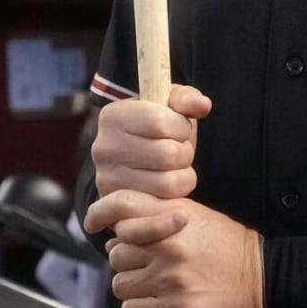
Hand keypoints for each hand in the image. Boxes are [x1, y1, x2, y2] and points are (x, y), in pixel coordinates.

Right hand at [88, 84, 211, 206]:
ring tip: (175, 167)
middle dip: (185, 152)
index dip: (181, 126)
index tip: (179, 127)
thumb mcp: (170, 105)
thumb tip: (203, 105)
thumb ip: (187, 99)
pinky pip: (163, 206)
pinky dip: (176, 195)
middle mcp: (103, 148)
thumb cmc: (157, 128)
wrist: (136, 163)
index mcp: (113, 116)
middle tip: (179, 150)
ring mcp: (107, 180)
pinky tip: (170, 183)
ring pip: (169, 183)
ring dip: (183, 175)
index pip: (159, 122)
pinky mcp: (119, 208)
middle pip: (167, 154)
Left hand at [97, 193, 269, 307]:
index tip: (117, 235)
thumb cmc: (230, 246)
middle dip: (130, 265)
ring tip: (158, 292)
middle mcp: (168, 258)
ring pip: (125, 298)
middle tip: (150, 268)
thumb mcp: (197, 215)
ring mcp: (171, 293)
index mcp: (172, 226)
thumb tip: (116, 234)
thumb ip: (157, 216)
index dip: (115, 228)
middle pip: (117, 262)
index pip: (120, 223)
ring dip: (138, 296)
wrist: (265, 281)